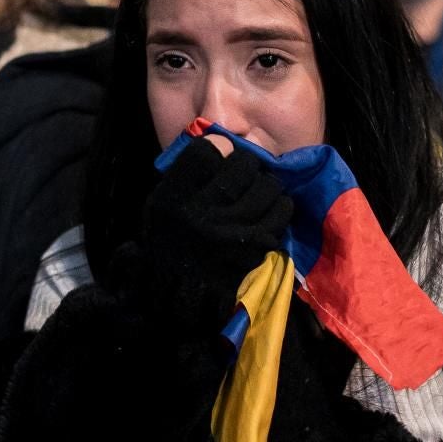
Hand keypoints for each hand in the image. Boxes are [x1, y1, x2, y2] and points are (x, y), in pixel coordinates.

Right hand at [140, 137, 291, 330]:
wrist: (183, 297)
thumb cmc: (172, 246)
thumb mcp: (163, 208)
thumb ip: (187, 176)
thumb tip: (225, 144)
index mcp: (172, 200)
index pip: (205, 151)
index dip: (219, 148)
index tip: (224, 156)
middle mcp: (201, 215)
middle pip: (243, 165)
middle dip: (249, 167)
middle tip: (247, 175)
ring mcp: (231, 233)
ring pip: (268, 187)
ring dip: (268, 187)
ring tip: (262, 193)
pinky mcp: (255, 250)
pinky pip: (279, 215)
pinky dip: (280, 209)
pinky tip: (272, 211)